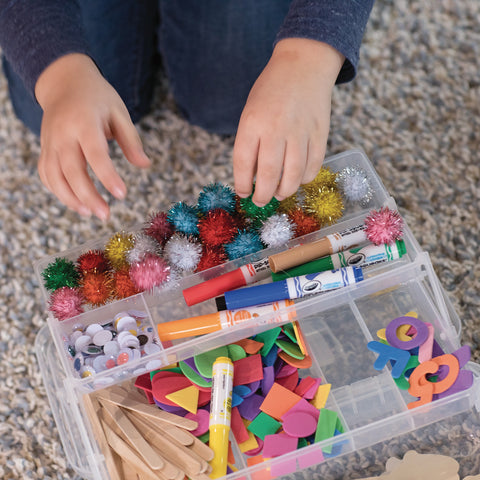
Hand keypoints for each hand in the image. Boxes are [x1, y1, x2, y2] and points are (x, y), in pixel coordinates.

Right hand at [35, 53, 149, 219]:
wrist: (64, 82)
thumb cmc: (97, 98)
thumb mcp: (119, 112)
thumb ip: (131, 140)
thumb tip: (145, 165)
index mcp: (84, 122)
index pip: (95, 153)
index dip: (107, 176)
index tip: (122, 194)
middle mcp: (63, 133)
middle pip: (71, 170)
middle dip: (88, 195)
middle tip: (106, 215)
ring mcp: (50, 142)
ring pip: (54, 176)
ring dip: (70, 199)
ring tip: (91, 214)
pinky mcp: (45, 149)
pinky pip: (46, 174)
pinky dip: (58, 191)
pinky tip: (76, 203)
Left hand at [233, 38, 343, 205]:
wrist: (303, 65)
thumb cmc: (270, 92)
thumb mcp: (250, 113)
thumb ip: (250, 143)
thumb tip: (251, 178)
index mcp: (253, 122)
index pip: (243, 163)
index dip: (242, 184)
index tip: (244, 193)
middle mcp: (276, 129)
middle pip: (270, 175)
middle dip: (263, 195)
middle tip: (261, 201)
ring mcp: (301, 132)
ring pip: (294, 175)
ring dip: (285, 191)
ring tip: (279, 194)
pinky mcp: (320, 134)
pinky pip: (313, 166)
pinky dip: (305, 179)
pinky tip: (298, 179)